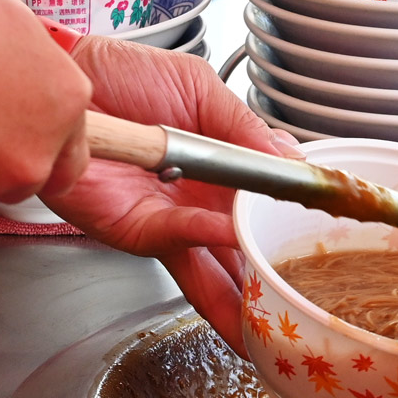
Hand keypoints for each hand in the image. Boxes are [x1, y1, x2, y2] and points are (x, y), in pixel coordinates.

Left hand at [41, 37, 299, 353]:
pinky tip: (233, 236)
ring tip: (276, 321)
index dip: (293, 226)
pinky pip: (182, 238)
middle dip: (274, 285)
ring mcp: (170, 222)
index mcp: (222, 169)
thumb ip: (245, 129)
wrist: (66, 78)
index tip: (331, 240)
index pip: (268, 207)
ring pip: (216, 268)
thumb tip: (292, 160)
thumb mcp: (200, 90)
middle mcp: (200, 203)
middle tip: (308, 304)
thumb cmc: (122, 76)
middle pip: (246, 253)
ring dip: (244, 294)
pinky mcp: (137, 229)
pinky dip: (209, 237)